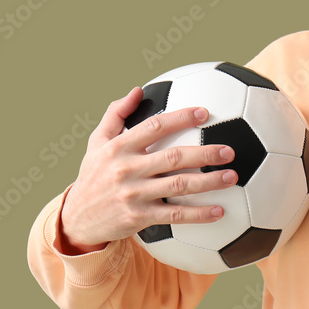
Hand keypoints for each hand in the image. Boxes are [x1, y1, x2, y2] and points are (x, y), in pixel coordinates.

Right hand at [59, 87, 237, 253]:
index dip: (181, 118)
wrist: (76, 218)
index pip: (155, 126)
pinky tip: (219, 211)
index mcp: (119, 147)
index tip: (205, 112)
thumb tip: (138, 90)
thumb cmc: (94, 174)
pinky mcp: (139, 217)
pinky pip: (174, 215)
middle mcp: (127, 169)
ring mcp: (134, 194)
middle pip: (173, 157)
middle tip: (230, 150)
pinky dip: (198, 214)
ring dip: (209, 182)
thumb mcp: (97, 142)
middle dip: (205, 153)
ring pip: (178, 186)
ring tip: (232, 176)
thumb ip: (116, 114)